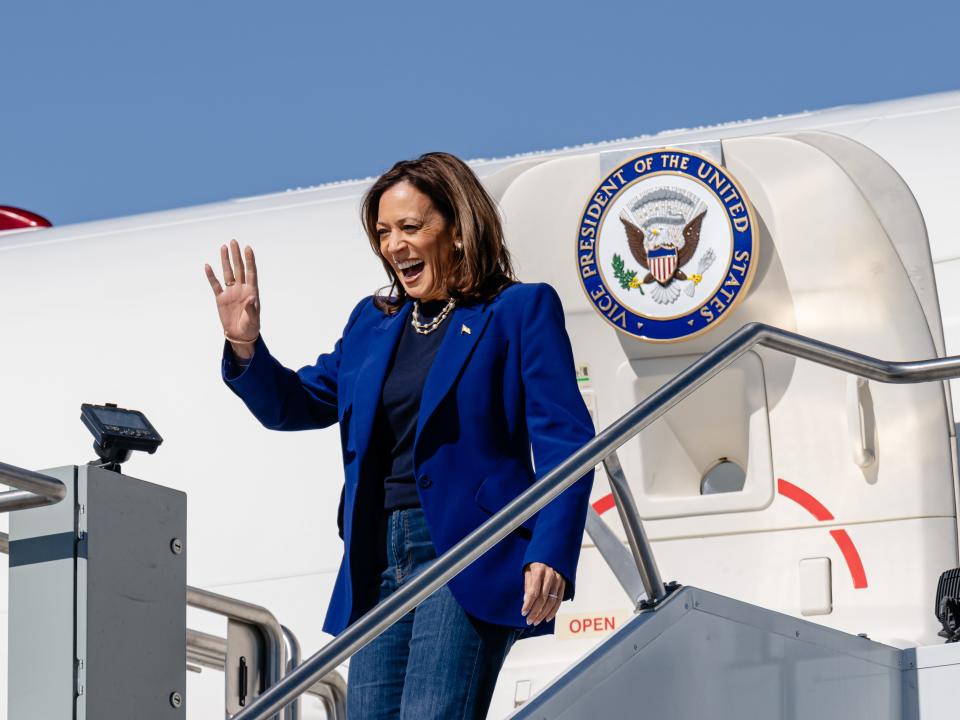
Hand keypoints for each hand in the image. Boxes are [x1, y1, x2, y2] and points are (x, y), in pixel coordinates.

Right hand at [204, 240, 260, 355]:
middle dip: (236, 255)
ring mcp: (230, 292)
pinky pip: (215, 285)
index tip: (248, 248)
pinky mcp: (220, 298)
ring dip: (225, 261)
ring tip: (223, 247)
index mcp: (251, 291)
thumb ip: (252, 309)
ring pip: (227, 273)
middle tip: (234, 241)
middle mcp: (241, 289)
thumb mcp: (253, 319)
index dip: (249, 260)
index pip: (250, 272)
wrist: (240, 335)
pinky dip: (211, 276)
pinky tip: (208, 266)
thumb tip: (251, 299)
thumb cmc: (250, 327)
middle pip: (238, 268)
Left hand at [521, 562, 565, 625]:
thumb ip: (528, 585)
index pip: (533, 592)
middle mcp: (550, 575)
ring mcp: (558, 579)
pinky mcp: (563, 584)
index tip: (523, 613)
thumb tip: (526, 600)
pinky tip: (547, 618)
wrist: (550, 555)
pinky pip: (559, 600)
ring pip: (551, 601)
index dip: (528, 604)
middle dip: (535, 612)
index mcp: (539, 570)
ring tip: (536, 621)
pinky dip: (553, 611)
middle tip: (529, 620)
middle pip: (542, 598)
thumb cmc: (535, 564)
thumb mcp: (528, 571)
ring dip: (543, 614)